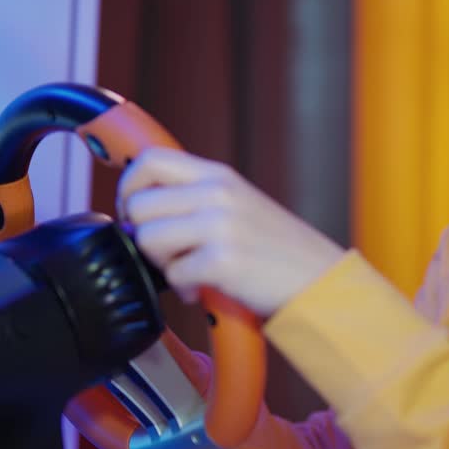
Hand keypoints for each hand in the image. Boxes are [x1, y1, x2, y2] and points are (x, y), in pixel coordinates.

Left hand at [118, 147, 346, 316]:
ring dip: (163, 264)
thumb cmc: (278, 250)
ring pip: (148, 239)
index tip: (136, 214)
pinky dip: (184, 288)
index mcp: (219, 176)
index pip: (149, 160)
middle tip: (168, 253)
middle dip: (144, 236)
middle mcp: (218, 193)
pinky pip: (173, 274)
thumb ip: (195, 198)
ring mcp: (221, 225)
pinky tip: (205, 288)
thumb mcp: (238, 205)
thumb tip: (138, 211)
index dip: (129, 188)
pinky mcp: (224, 260)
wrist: (319, 280)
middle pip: (139, 205)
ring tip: (190, 272)